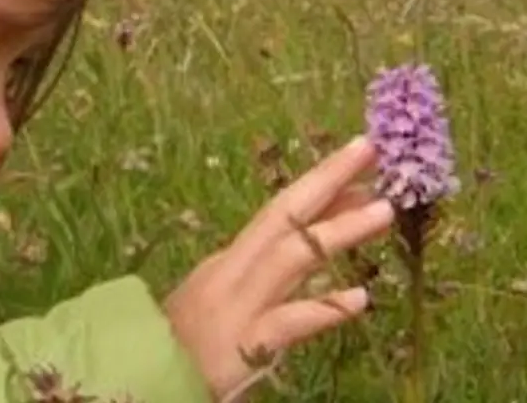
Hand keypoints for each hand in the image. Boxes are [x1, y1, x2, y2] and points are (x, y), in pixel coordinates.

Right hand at [163, 136, 392, 401]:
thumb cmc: (187, 344)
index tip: (360, 159)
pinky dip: (324, 308)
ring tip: (382, 210)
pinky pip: (288, 323)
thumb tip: (322, 242)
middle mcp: (232, 273)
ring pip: (291, 258)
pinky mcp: (241, 346)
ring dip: (337, 231)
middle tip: (369, 148)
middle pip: (284, 216)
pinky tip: (360, 299)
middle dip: (326, 179)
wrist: (144, 378)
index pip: (281, 214)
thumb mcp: (228, 299)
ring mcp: (237, 306)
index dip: (321, 184)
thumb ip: (274, 276)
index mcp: (230, 261)